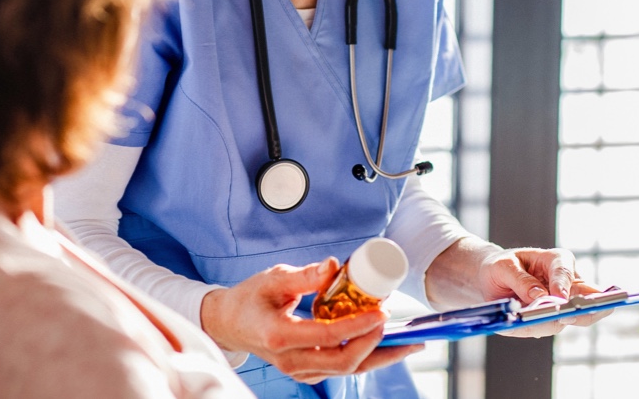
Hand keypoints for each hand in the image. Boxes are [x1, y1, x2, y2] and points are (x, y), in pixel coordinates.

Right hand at [200, 259, 422, 383]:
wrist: (229, 324)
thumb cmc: (250, 299)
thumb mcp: (273, 279)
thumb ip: (305, 276)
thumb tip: (334, 266)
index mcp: (278, 336)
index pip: (326, 336)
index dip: (356, 326)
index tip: (379, 310)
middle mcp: (290, 361)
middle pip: (343, 362)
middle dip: (376, 344)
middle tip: (394, 322)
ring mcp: (299, 371)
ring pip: (348, 370)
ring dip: (380, 355)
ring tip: (409, 341)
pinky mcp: (308, 372)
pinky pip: (343, 368)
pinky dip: (367, 356)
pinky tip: (386, 344)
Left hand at [474, 247, 614, 337]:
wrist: (493, 278)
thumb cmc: (502, 266)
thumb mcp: (503, 266)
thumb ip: (521, 280)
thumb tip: (540, 297)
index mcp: (557, 260)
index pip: (566, 272)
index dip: (563, 285)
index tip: (559, 298)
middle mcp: (567, 282)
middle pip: (588, 298)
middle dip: (583, 311)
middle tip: (565, 318)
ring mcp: (564, 303)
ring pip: (568, 319)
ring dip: (546, 323)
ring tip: (523, 324)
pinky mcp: (555, 319)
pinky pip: (549, 327)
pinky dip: (534, 328)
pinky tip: (516, 326)